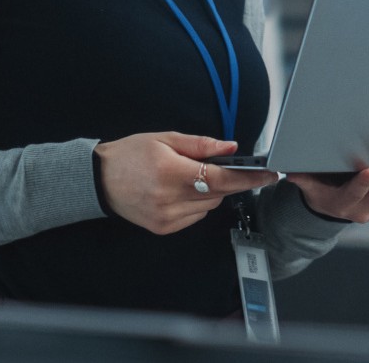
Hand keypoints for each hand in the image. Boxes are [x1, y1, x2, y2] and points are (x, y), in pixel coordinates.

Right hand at [94, 132, 275, 235]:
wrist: (99, 179)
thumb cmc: (129, 156)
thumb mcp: (165, 139)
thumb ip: (201, 144)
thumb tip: (231, 147)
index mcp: (171, 173)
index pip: (222, 178)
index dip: (249, 177)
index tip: (269, 174)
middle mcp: (170, 199)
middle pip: (219, 193)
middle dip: (226, 180)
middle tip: (217, 166)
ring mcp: (167, 217)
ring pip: (210, 206)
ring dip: (210, 192)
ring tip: (187, 177)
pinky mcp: (164, 228)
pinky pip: (195, 216)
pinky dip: (196, 204)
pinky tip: (179, 191)